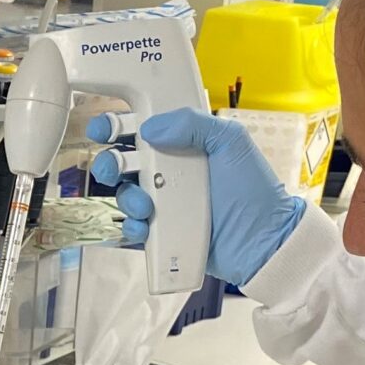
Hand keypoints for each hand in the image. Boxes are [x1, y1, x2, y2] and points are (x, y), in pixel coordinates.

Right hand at [87, 108, 306, 288]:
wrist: (263, 241)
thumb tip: (152, 128)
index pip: (143, 129)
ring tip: (145, 205)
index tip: (102, 128)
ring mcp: (165, 204)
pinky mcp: (162, 232)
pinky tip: (144, 226)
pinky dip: (132, 227)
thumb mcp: (231, 142)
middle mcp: (169, 172)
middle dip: (108, 163)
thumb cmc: (254, 190)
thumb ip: (194, 123)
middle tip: (111, 169)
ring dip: (126, 197)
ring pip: (125, 195)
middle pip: (123, 162)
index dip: (117, 126)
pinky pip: (134, 228)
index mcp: (183, 145)